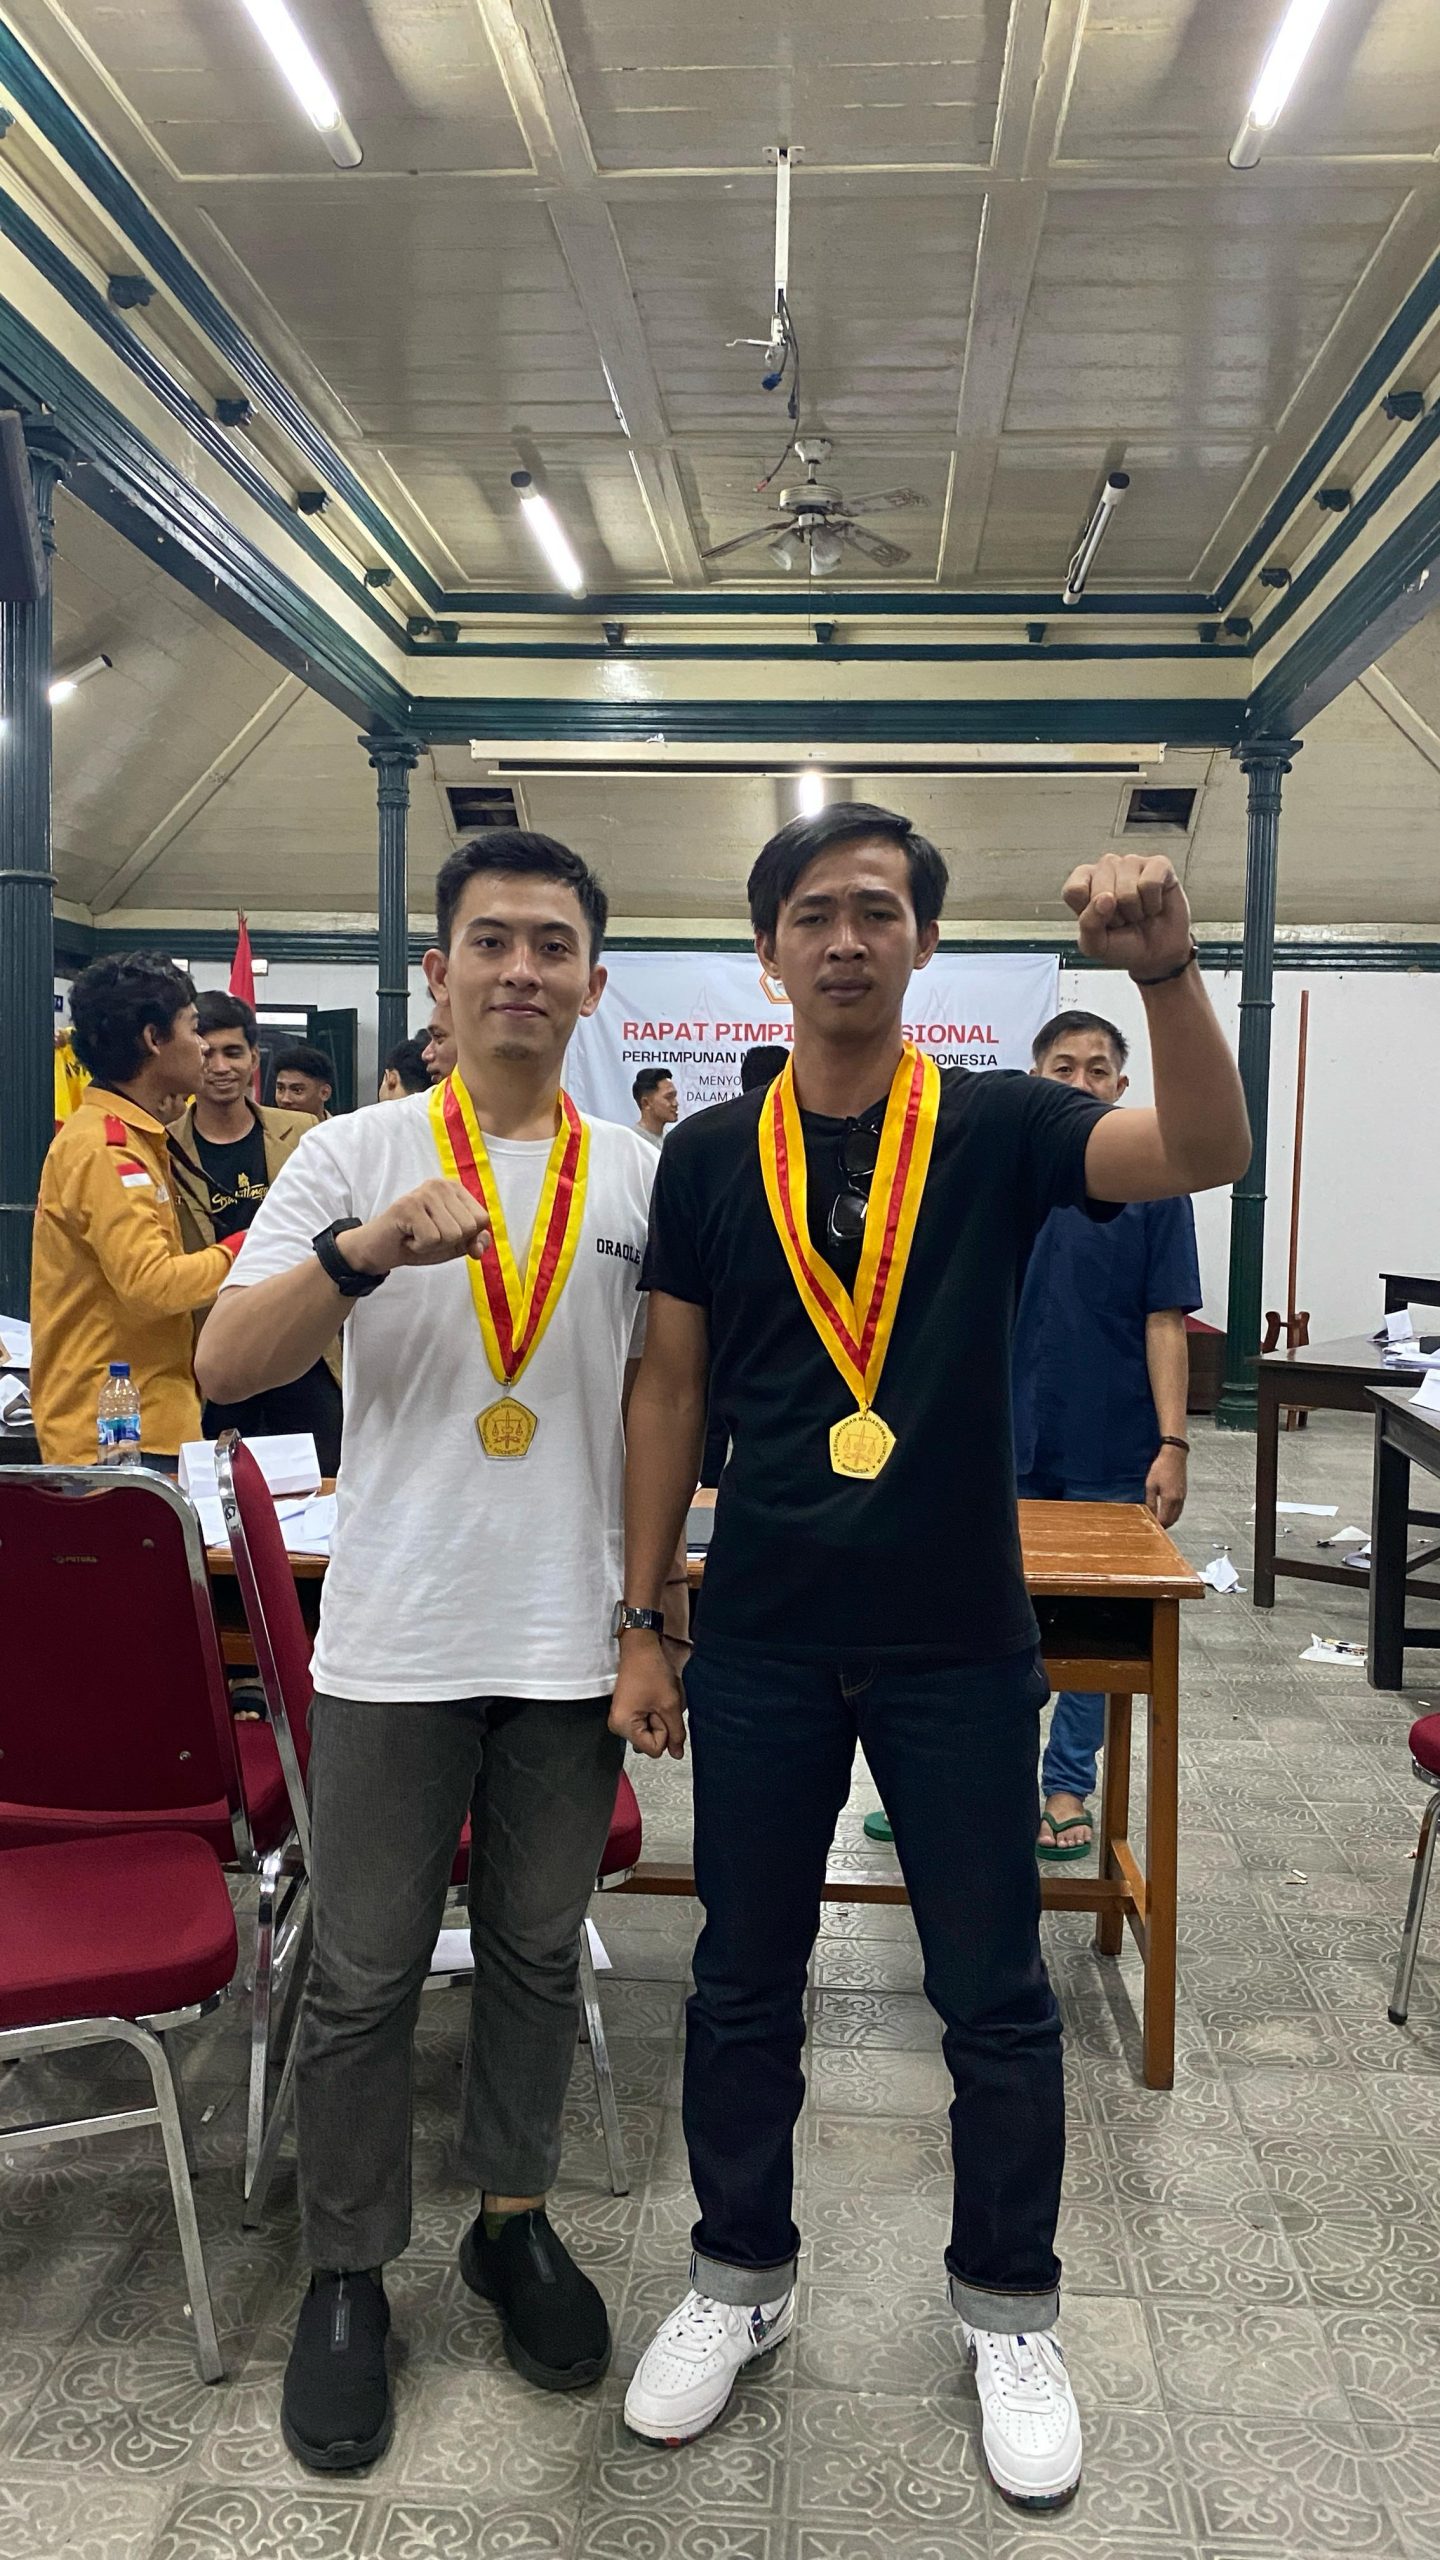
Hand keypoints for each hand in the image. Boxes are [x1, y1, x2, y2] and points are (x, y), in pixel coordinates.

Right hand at [342, 1179, 490, 1274]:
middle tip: (426, 1235)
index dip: (466, 1237)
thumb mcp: (452, 1245)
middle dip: (449, 1242)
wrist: (379, 1250)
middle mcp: (440, 1185)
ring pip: (452, 1234)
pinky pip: (432, 1239)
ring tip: (416, 1235)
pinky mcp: (408, 1206)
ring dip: (433, 1245)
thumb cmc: (416, 1242)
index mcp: (454, 1189)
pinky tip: (407, 1237)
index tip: (442, 1234)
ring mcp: (424, 1193)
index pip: (482, 1219)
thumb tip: (482, 1244)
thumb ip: (473, 1242)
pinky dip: (420, 1247)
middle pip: (469, 1227)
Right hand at [609, 1637, 686, 1760]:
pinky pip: (648, 1721)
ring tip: (657, 1697)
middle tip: (659, 1700)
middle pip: (651, 1741)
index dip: (664, 1732)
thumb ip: (676, 1732)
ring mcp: (622, 1718)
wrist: (641, 1647)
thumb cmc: (651, 1670)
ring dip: (661, 1716)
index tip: (660, 1710)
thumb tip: (677, 1755)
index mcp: (623, 1726)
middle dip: (662, 1723)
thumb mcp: (670, 1704)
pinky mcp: (628, 1711)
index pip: (654, 1749)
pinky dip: (657, 1710)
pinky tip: (655, 1695)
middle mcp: (618, 1726)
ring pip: (652, 1731)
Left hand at [1062, 852, 1191, 978]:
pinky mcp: (1159, 864)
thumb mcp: (1097, 945)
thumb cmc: (1124, 944)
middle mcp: (1106, 866)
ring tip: (1139, 913)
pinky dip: (1153, 904)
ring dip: (1135, 912)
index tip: (1100, 922)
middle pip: (1102, 892)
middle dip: (1116, 916)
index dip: (1088, 914)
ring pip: (1127, 891)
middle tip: (1124, 920)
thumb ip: (1089, 925)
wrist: (1159, 953)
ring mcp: (1132, 862)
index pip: (1074, 890)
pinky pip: (1150, 884)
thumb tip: (1105, 898)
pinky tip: (1154, 905)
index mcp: (1084, 880)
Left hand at [1145, 1443, 1187, 1528]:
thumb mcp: (1150, 1485)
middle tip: (1155, 1527)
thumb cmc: (1160, 1468)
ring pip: (1177, 1515)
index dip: (1158, 1525)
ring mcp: (1183, 1497)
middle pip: (1172, 1520)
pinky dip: (1173, 1513)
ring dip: (1169, 1520)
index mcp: (1170, 1499)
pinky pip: (1180, 1508)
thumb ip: (1150, 1501)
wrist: (1174, 1456)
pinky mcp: (1184, 1493)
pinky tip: (1166, 1511)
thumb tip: (1149, 1514)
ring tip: (1159, 1520)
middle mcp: (1179, 1500)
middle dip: (1164, 1525)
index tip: (1151, 1527)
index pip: (1164, 1519)